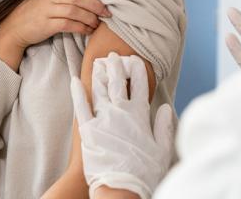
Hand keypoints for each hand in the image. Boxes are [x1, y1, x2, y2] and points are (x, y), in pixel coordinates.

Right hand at [0, 0, 112, 61]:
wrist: (14, 27)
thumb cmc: (32, 8)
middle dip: (96, 4)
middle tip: (107, 11)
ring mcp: (47, 10)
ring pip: (75, 11)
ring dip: (90, 18)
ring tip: (97, 23)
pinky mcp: (47, 25)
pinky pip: (69, 25)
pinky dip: (81, 28)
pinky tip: (88, 31)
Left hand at [71, 53, 173, 198]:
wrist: (121, 189)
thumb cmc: (144, 172)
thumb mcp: (162, 149)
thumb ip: (164, 126)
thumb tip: (165, 107)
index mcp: (140, 114)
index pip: (140, 85)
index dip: (138, 70)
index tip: (135, 59)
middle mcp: (120, 112)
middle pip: (117, 82)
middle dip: (116, 66)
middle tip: (113, 55)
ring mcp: (102, 119)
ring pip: (99, 89)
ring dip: (99, 73)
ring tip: (98, 62)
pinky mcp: (87, 130)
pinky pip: (81, 106)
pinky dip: (78, 92)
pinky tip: (75, 80)